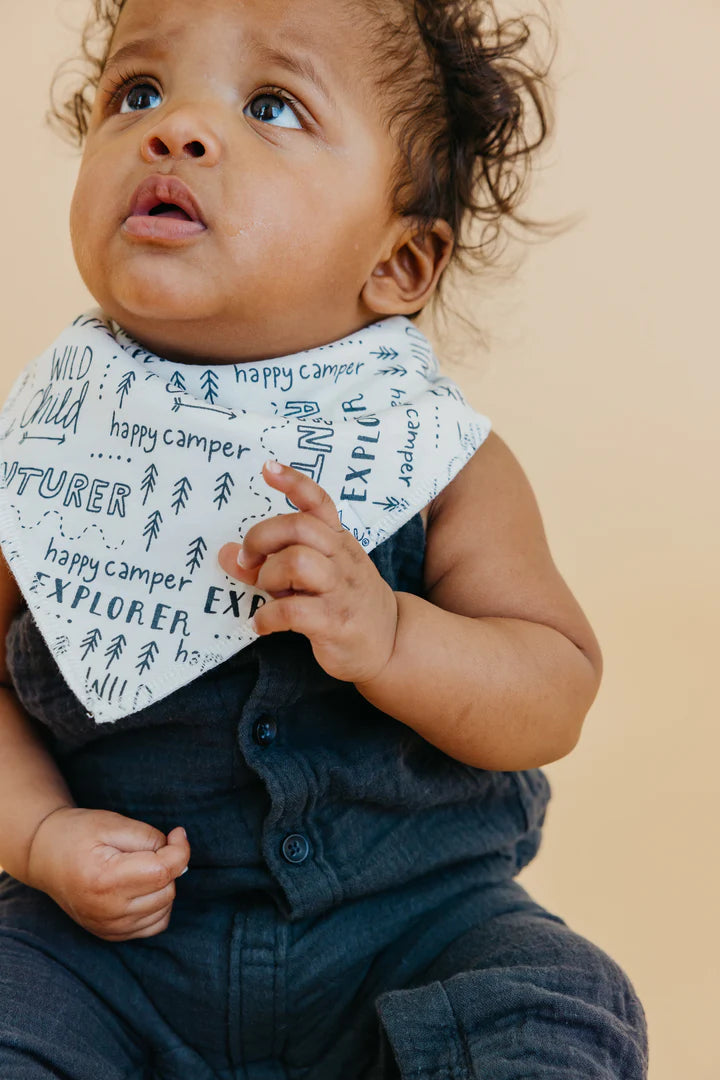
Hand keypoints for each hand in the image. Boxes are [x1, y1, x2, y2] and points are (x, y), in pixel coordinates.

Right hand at [26, 807, 189, 940]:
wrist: (45, 856)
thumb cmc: (78, 833)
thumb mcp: (113, 823)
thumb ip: (150, 838)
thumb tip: (180, 854)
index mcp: (105, 880)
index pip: (163, 872)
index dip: (180, 849)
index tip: (177, 833)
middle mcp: (107, 911)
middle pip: (167, 889)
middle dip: (167, 864)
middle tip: (146, 849)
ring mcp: (109, 927)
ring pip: (165, 907)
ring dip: (163, 885)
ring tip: (138, 867)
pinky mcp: (111, 935)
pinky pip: (155, 924)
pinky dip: (158, 905)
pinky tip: (142, 887)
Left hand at [217, 460, 398, 683]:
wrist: (390, 641)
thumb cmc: (343, 602)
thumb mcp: (314, 577)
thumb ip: (269, 564)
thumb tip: (226, 553)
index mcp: (337, 540)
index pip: (319, 502)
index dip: (293, 482)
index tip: (267, 469)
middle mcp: (341, 558)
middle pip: (298, 527)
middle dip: (261, 539)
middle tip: (249, 562)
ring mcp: (341, 590)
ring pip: (297, 562)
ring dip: (269, 577)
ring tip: (269, 594)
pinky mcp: (336, 622)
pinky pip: (293, 610)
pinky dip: (267, 617)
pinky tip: (263, 624)